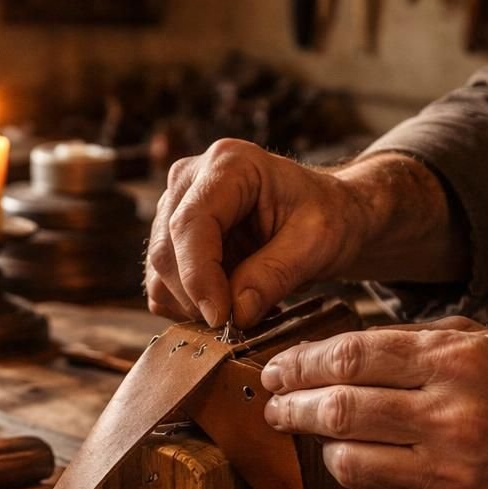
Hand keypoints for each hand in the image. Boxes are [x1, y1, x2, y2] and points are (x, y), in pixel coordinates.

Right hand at [146, 141, 368, 328]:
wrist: (328, 214)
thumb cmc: (328, 216)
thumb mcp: (317, 243)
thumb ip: (275, 275)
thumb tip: (237, 313)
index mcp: (229, 165)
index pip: (191, 223)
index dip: (199, 276)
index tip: (220, 317)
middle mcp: (191, 179)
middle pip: (167, 250)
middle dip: (196, 297)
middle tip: (236, 324)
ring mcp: (175, 208)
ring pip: (159, 272)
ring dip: (192, 304)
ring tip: (240, 309)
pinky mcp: (172, 239)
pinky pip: (162, 285)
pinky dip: (188, 306)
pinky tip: (227, 302)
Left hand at [260, 318, 487, 488]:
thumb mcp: (482, 344)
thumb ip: (410, 340)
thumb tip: (330, 347)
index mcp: (457, 364)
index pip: (353, 357)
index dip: (301, 364)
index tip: (276, 371)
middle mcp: (451, 418)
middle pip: (339, 410)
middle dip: (291, 408)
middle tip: (274, 407)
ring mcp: (447, 474)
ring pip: (347, 463)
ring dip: (324, 449)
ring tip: (326, 437)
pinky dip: (358, 483)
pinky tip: (368, 466)